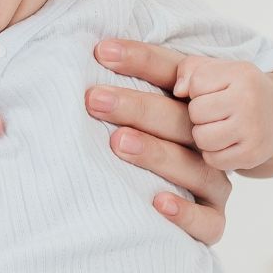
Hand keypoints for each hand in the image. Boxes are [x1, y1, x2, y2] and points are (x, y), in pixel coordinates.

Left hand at [86, 39, 232, 243]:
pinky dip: (185, 213)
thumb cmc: (133, 142)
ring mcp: (212, 180)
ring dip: (155, 154)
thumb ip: (110, 89)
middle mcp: (204, 140)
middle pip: (178, 119)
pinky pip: (208, 220)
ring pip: (194, 167)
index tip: (101, 52)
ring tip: (118, 143)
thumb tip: (59, 56)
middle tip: (95, 100)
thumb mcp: (125, 110)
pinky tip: (157, 203)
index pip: (169, 74)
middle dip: (136, 107)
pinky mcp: (213, 218)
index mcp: (188, 104)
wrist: (182, 196)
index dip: (138, 60)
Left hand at [173, 56, 272, 170]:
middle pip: (196, 112)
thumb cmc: (237, 89)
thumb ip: (189, 68)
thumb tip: (179, 91)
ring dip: (203, 135)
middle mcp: (250, 102)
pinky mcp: (253, 155)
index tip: (213, 92)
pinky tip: (225, 143)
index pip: (196, 84)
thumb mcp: (218, 69)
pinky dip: (214, 154)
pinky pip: (213, 160)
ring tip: (217, 127)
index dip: (197, 90)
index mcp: (242, 74)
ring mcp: (254, 130)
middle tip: (214, 113)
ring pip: (201, 138)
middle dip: (198, 114)